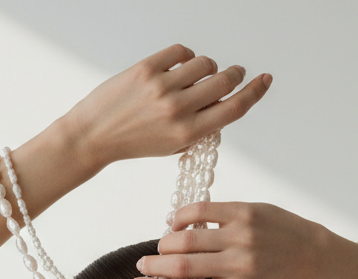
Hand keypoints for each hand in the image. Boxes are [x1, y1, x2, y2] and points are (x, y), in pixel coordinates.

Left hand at [59, 44, 271, 167]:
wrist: (92, 137)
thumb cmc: (132, 142)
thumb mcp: (172, 146)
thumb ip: (200, 127)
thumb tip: (224, 102)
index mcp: (188, 133)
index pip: (234, 109)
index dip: (255, 92)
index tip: (265, 80)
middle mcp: (178, 110)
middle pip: (224, 82)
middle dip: (233, 75)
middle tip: (232, 74)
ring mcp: (162, 88)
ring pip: (204, 63)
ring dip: (207, 67)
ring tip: (195, 75)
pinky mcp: (145, 69)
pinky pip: (180, 52)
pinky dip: (185, 56)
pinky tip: (178, 65)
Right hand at [131, 202, 320, 278]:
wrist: (303, 249)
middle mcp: (240, 264)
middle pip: (183, 265)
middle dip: (154, 266)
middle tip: (143, 265)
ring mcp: (242, 235)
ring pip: (188, 238)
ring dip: (165, 242)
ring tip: (162, 246)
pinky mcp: (243, 211)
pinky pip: (200, 211)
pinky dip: (180, 217)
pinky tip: (175, 224)